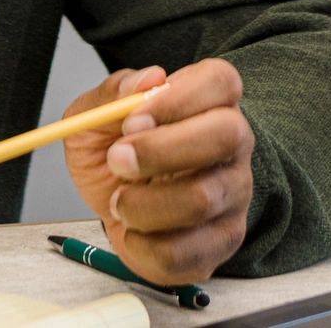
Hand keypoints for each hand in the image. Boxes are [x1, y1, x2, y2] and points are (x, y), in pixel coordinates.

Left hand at [62, 60, 253, 284]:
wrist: (116, 204)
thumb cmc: (116, 151)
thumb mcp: (97, 116)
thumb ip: (113, 93)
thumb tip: (147, 80)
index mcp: (209, 101)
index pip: (221, 82)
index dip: (179, 98)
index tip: (132, 118)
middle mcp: (233, 143)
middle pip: (227, 134)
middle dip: (162, 150)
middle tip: (117, 159)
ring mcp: (233, 193)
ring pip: (202, 198)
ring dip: (143, 204)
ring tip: (119, 201)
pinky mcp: (221, 240)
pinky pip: (186, 251)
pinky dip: (143, 245)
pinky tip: (134, 231)